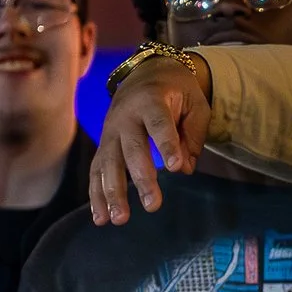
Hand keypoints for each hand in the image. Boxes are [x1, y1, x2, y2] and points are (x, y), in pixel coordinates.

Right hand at [91, 56, 210, 224]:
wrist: (146, 72)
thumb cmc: (177, 92)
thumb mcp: (195, 104)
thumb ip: (193, 135)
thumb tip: (184, 169)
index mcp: (151, 100)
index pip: (159, 123)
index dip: (166, 144)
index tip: (176, 168)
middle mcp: (126, 116)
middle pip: (132, 149)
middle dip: (141, 178)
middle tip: (153, 205)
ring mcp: (110, 131)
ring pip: (109, 163)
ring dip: (112, 193)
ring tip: (119, 219)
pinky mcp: (104, 144)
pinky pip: (96, 170)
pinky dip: (96, 194)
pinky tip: (100, 217)